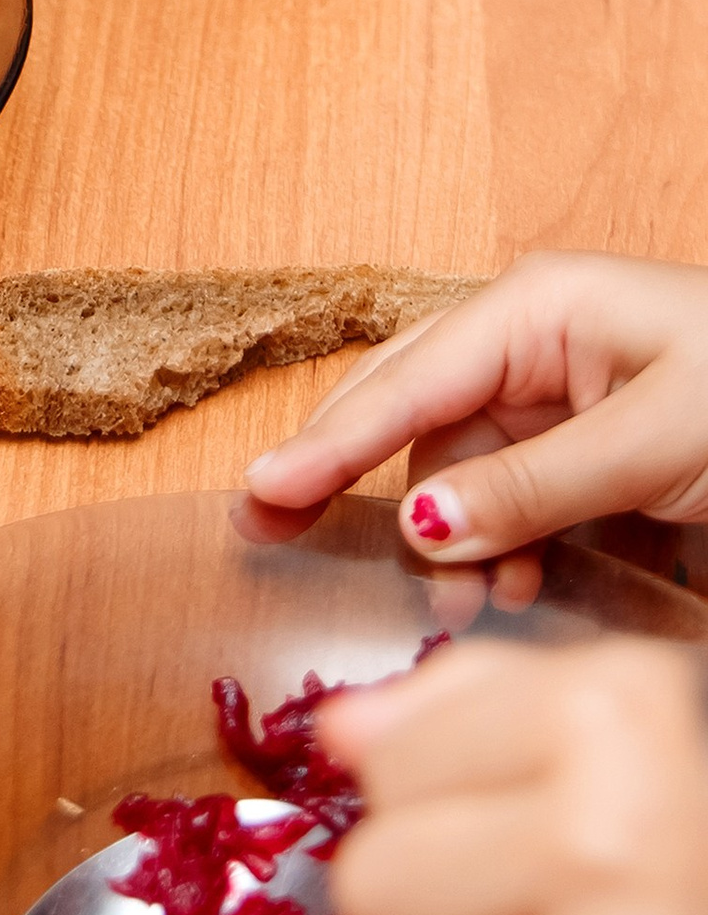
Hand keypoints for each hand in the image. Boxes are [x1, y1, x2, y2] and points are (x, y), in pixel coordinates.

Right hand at [242, 254, 707, 608]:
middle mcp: (533, 341)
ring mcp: (559, 393)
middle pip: (414, 412)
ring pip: (460, 469)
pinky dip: (501, 547)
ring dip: (453, 540)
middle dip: (363, 482)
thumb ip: (534, 486)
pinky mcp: (587, 447)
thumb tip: (420, 526)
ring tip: (467, 606)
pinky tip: (516, 591)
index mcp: (538, 308)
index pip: (407, 377)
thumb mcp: (656, 443)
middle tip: (279, 533)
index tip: (259, 490)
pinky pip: (510, 495)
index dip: (328, 439)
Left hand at [319, 637, 707, 914]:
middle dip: (418, 896)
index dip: (420, 790)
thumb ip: (462, 699)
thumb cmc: (701, 797)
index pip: (385, 770)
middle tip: (498, 896)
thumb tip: (339, 737)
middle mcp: (611, 848)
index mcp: (602, 722)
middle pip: (374, 892)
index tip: (487, 804)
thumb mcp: (611, 701)